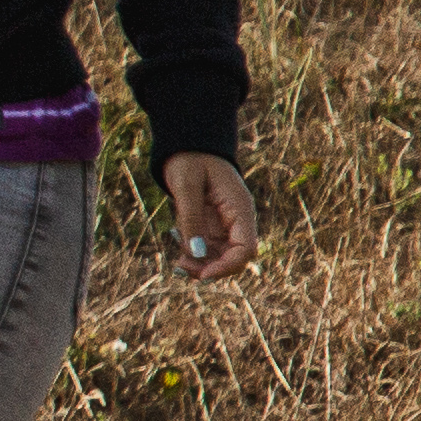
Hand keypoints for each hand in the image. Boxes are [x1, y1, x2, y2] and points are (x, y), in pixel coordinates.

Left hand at [160, 151, 260, 280]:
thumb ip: (191, 218)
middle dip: (210, 268)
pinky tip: (175, 237)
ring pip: (219, 257)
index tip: (203, 274)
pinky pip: (206, 247)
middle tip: (180, 267)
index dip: (227, 267)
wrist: (186, 146)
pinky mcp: (211, 225)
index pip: (246, 249)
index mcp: (240, 208)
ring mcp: (224, 224)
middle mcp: (236, 220)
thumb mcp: (186, 185)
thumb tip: (197, 254)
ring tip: (177, 261)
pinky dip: (192, 252)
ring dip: (199, 264)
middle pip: (233, 258)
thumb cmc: (189, 160)